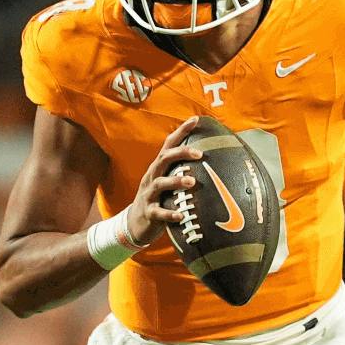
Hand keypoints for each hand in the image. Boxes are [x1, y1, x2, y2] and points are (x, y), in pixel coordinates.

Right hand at [123, 117, 204, 247]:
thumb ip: (182, 172)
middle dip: (181, 153)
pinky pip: (159, 212)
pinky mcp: (149, 213)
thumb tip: (211, 163)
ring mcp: (149, 195)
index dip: (181, 131)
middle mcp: (152, 177)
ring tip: (192, 182)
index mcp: (159, 168)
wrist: (134, 224)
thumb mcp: (167, 183)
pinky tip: (181, 215)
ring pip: (160, 184)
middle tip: (199, 154)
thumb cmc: (159, 200)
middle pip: (164, 159)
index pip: (169, 145)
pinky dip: (170, 213)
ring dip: (176, 181)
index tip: (196, 120)